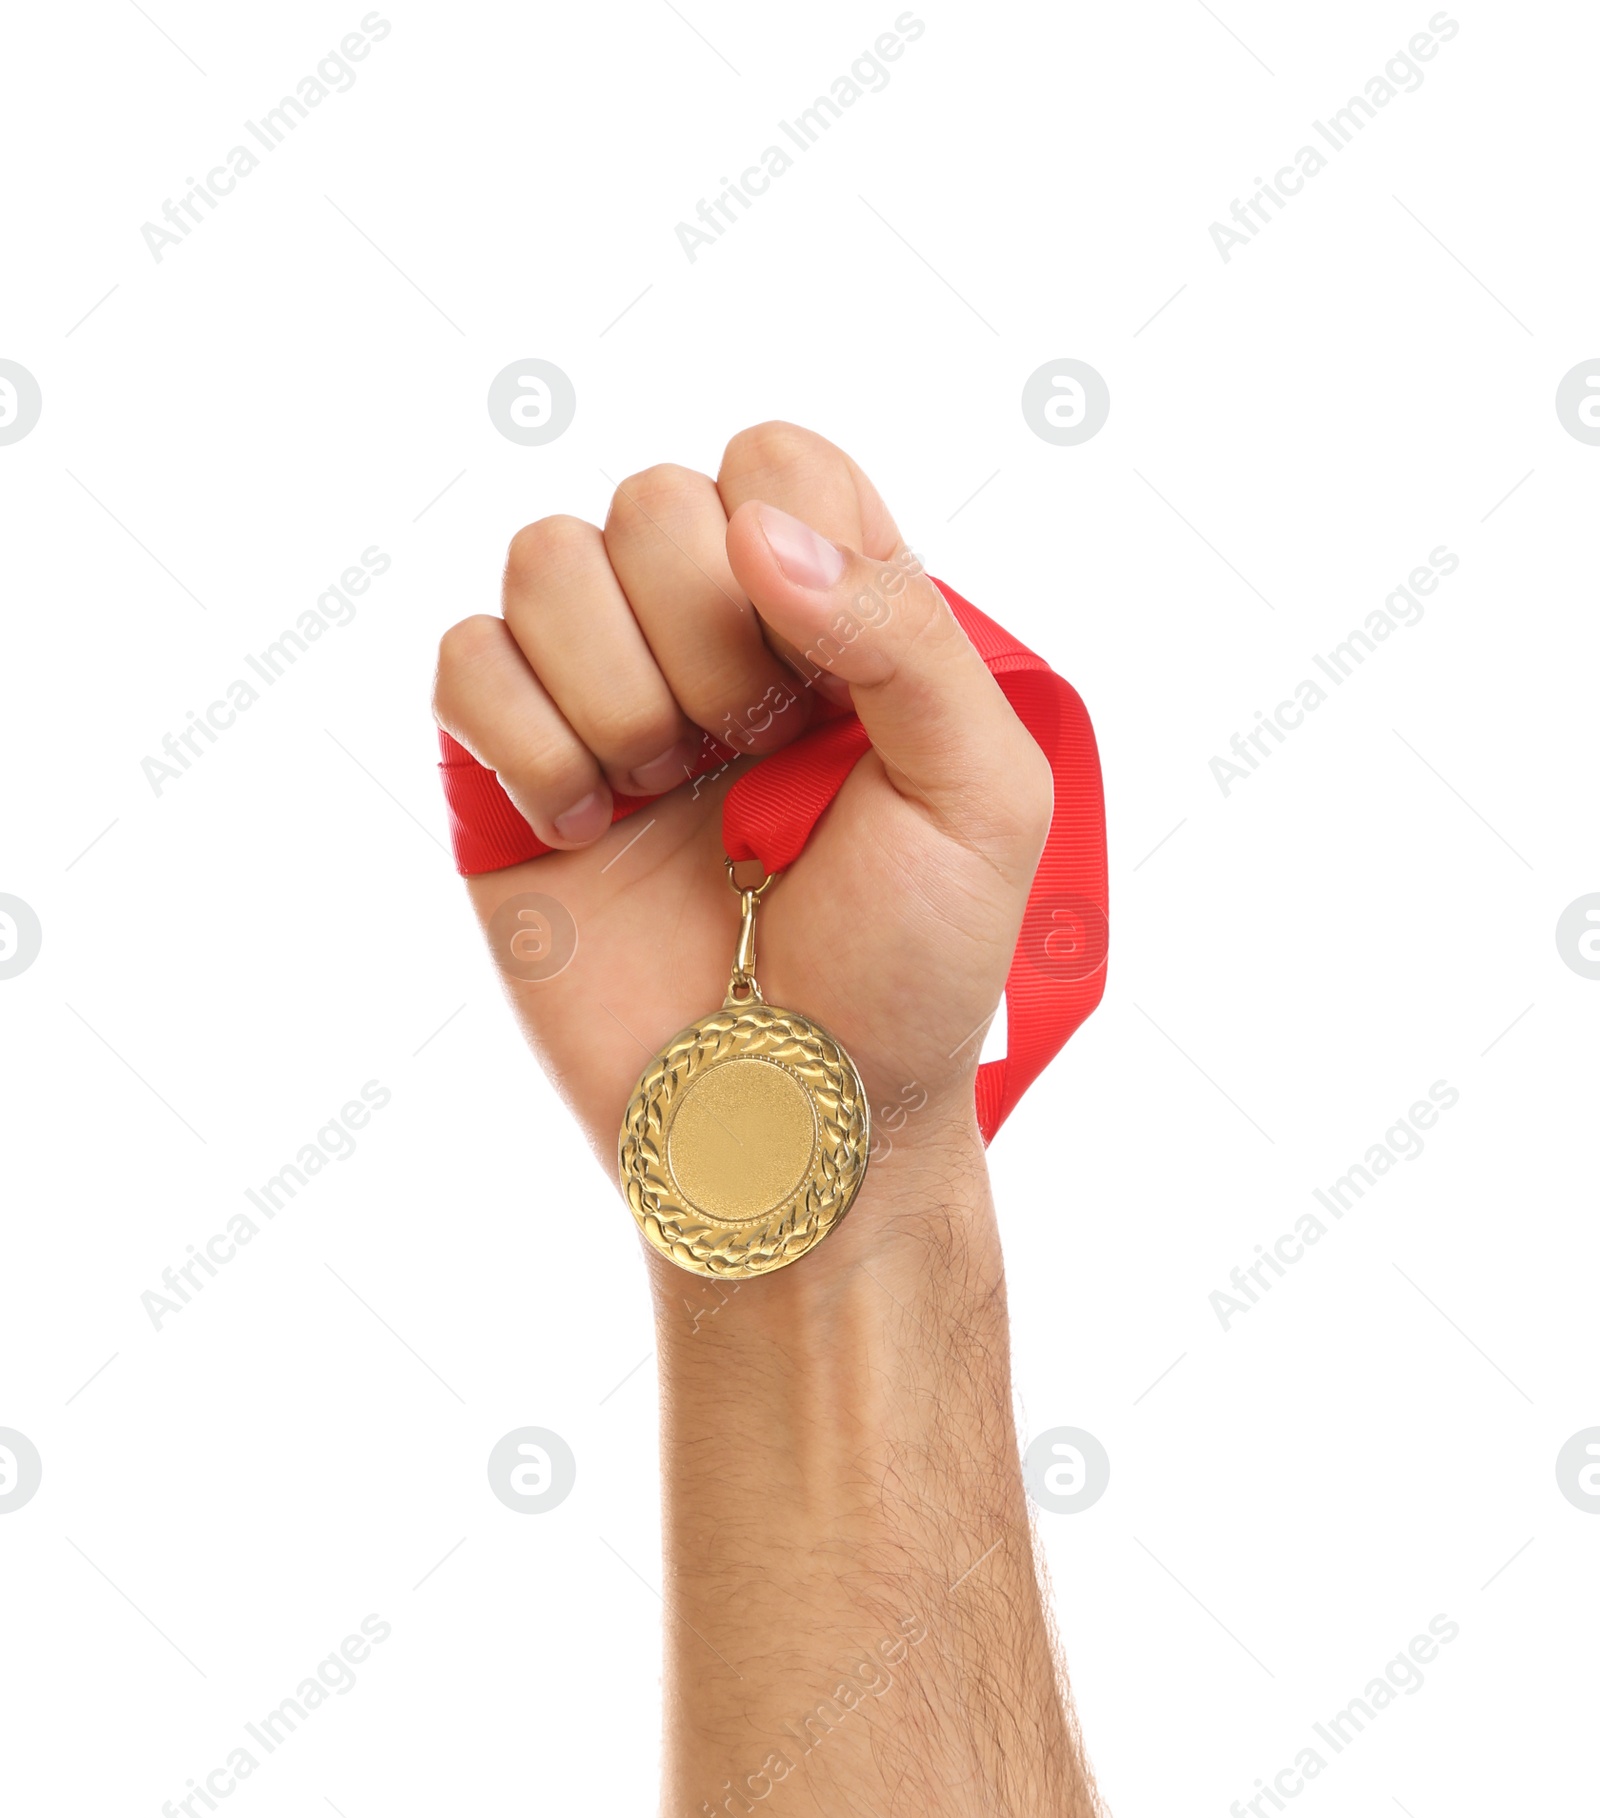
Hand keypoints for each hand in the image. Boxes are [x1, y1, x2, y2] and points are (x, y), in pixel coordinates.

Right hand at [433, 422, 1052, 1211]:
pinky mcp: (504, 775)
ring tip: (665, 803)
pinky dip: (526, 744)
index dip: (783, 543)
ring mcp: (600, 700)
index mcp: (835, 622)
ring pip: (542, 556)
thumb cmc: (907, 976)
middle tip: (744, 766)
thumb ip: (902, 631)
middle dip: (702, 642)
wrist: (791, 1124)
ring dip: (615, 695)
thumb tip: (755, 528)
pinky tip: (587, 832)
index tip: (810, 687)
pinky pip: (462, 660)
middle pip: (650, 497)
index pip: (777, 460)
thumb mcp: (978, 797)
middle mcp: (709, 639)